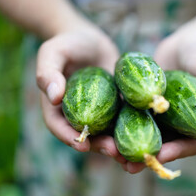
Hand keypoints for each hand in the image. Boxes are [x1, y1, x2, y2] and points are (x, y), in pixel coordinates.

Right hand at [36, 27, 125, 162]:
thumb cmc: (67, 44)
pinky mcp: (116, 108)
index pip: (58, 126)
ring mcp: (98, 113)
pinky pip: (122, 120)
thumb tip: (53, 97)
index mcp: (57, 107)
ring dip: (118, 145)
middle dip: (100, 146)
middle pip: (86, 136)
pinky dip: (133, 129)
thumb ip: (48, 72)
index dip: (68, 137)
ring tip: (131, 154)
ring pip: (106, 133)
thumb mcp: (53, 52)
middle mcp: (78, 115)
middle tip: (114, 152)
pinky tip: (146, 135)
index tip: (82, 145)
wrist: (91, 41)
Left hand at [122, 23, 195, 172]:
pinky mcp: (143, 107)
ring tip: (111, 153)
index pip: (188, 145)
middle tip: (129, 166)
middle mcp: (177, 126)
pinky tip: (104, 132)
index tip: (160, 156)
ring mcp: (159, 118)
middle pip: (162, 145)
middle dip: (145, 156)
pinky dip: (119, 126)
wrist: (188, 43)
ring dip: (128, 146)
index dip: (175, 153)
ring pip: (143, 135)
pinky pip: (131, 118)